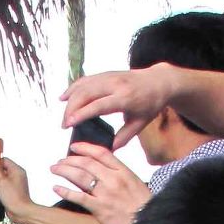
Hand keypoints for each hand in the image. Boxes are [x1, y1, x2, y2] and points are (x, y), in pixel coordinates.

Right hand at [0, 152, 34, 219]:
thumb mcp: (1, 181)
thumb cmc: (14, 197)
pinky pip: (5, 184)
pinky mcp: (14, 191)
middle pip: (4, 168)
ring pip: (4, 177)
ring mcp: (16, 183)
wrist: (21, 212)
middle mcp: (18, 175)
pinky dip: (0, 186)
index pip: (4, 160)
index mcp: (17, 170)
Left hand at [48, 143, 147, 223]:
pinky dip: (65, 191)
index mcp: (123, 171)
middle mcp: (113, 179)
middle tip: (60, 161)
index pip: (101, 153)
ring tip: (55, 169)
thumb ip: (119, 174)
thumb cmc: (143, 206)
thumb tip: (102, 169)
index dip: (85, 148)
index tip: (74, 147)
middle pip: (87, 163)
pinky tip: (56, 188)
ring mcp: (105, 194)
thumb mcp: (135, 183)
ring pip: (80, 176)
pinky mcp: (99, 208)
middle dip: (70, 160)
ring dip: (64, 171)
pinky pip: (78, 197)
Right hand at [60, 64, 177, 150]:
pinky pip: (85, 79)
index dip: (81, 114)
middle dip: (71, 109)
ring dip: (70, 100)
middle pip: (86, 94)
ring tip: (64, 116)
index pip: (98, 105)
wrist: (159, 81)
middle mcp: (115, 84)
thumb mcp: (141, 124)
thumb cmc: (151, 104)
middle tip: (64, 125)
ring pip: (83, 85)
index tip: (68, 124)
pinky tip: (64, 97)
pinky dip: (73, 88)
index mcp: (125, 98)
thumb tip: (109, 149)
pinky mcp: (106, 74)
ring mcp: (109, 76)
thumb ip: (124, 137)